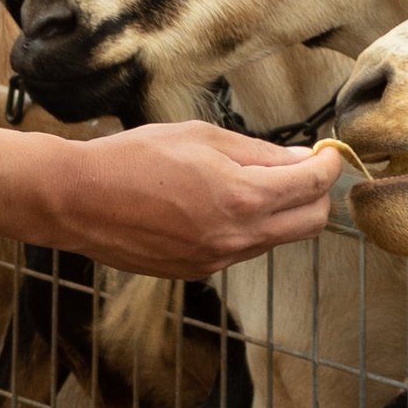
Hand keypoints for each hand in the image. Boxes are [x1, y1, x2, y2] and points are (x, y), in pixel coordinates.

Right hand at [45, 123, 344, 274]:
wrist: (78, 201)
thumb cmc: (132, 159)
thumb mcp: (200, 136)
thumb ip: (257, 152)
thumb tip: (299, 158)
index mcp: (242, 197)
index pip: (313, 185)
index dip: (329, 165)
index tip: (327, 153)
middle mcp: (237, 237)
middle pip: (310, 223)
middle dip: (315, 194)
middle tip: (300, 169)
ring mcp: (217, 260)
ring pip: (276, 238)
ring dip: (279, 212)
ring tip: (249, 182)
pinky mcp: (197, 271)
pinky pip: (241, 250)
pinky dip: (244, 227)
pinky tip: (214, 205)